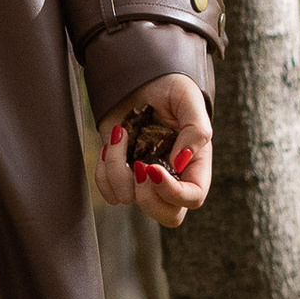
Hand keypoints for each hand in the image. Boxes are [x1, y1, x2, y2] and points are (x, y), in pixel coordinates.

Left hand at [96, 71, 212, 230]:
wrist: (141, 82)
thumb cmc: (171, 90)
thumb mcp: (189, 100)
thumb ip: (195, 130)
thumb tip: (179, 163)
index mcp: (195, 166)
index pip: (192, 198)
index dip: (173, 192)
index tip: (152, 166)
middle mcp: (172, 179)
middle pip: (167, 217)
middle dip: (147, 196)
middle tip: (138, 164)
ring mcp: (144, 180)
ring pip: (130, 200)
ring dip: (117, 168)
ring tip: (121, 134)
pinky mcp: (121, 175)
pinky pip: (109, 192)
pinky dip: (103, 170)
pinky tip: (112, 142)